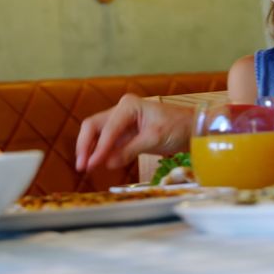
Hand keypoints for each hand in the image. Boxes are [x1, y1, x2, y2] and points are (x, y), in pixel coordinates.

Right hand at [74, 93, 192, 171]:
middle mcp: (121, 111)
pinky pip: (107, 143)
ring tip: (86, 167)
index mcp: (128, 106)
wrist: (192, 129)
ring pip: (97, 134)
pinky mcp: (124, 134)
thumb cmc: (177, 127)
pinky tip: (97, 164)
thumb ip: (130, 150)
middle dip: (85, 146)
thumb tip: (108, 163)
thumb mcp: (155, 138)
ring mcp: (121, 122)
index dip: (99, 148)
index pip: (108, 129)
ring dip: (90, 150)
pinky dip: (101, 153)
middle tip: (82, 166)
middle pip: (94, 127)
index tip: (92, 164)